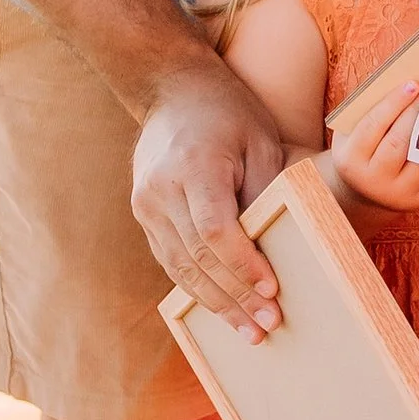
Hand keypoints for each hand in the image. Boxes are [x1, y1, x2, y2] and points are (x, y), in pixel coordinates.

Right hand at [131, 65, 285, 337]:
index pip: (215, 231)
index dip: (243, 266)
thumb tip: (274, 250)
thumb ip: (264, 193)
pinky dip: (197, 287)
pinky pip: (171, 260)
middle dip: (235, 297)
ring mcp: (146, 204)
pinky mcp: (144, 214)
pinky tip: (221, 308)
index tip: (271, 291)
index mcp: (193, 166)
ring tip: (248, 330)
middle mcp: (160, 189)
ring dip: (216, 303)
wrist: (173, 89)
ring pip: (181, 267)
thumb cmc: (229, 113)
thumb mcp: (260, 142)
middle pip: (198, 258)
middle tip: (266, 327)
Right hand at [325, 79, 418, 215]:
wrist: (366, 191)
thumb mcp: (353, 132)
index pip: (372, 126)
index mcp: (351, 160)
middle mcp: (374, 181)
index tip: (412, 84)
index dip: (393, 103)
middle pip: (399, 142)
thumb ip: (371, 109)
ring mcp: (400, 194)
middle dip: (417, 112)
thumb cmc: (362, 150)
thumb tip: (406, 82)